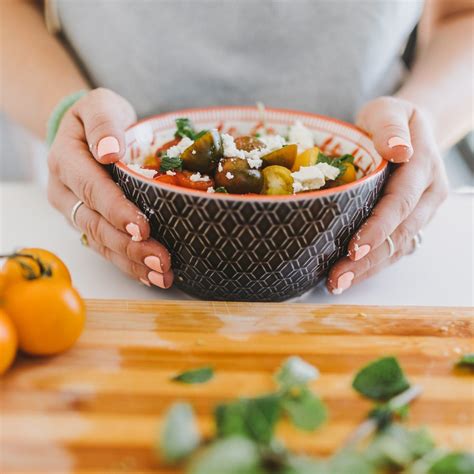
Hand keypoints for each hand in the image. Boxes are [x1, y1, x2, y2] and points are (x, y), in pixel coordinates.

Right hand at [47, 88, 172, 288]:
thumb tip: (111, 150)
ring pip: (101, 243)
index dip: (116, 210)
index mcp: (66, 161)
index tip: (141, 228)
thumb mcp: (100, 105)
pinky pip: (106, 248)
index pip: (91, 189)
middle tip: (161, 260)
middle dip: (129, 246)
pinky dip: (129, 264)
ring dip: (132, 262)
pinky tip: (151, 276)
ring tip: (162, 276)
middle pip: (96, 224)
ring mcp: (76, 212)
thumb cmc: (101, 118)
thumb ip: (104, 123)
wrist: (91, 133)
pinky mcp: (90, 224)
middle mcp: (66, 192)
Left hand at [327, 96, 447, 293]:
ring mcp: (422, 212)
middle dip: (368, 260)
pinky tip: (349, 276)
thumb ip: (390, 128)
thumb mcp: (388, 111)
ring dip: (368, 269)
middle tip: (337, 280)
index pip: (399, 202)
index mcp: (423, 167)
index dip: (378, 227)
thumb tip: (399, 151)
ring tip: (337, 284)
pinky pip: (395, 249)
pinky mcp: (411, 223)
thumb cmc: (389, 120)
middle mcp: (428, 195)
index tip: (353, 248)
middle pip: (399, 233)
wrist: (408, 130)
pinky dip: (373, 265)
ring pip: (398, 247)